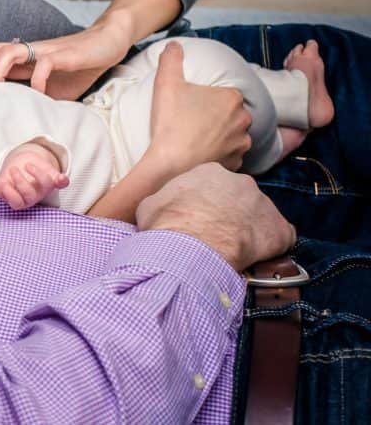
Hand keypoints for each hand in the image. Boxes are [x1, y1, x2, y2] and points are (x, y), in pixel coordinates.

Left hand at [0, 20, 133, 99]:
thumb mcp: (54, 89)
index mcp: (24, 60)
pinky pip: (44, 63)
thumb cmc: (78, 67)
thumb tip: (22, 123)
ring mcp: (44, 52)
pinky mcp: (63, 55)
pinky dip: (37, 80)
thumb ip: (37, 99)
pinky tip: (40, 94)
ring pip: (9, 51)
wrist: (107, 44)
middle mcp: (29, 52)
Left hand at [0, 143, 69, 209]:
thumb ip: (56, 176)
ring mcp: (18, 197)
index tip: (28, 164)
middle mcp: (32, 196)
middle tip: (15, 168)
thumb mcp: (47, 169)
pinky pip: (0, 194)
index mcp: (44, 188)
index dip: (39, 175)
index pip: (46, 183)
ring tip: (11, 171)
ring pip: (17, 203)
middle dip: (22, 182)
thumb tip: (63, 180)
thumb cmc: (36, 167)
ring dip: (12, 190)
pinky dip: (0, 188)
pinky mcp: (3, 193)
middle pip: (30, 195)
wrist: (21, 162)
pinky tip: (3, 181)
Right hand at [137, 163, 294, 270]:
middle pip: (238, 196)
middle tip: (215, 233)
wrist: (190, 247)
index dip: (206, 202)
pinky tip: (257, 258)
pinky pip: (280, 237)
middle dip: (229, 213)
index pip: (212, 183)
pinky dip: (271, 247)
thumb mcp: (150, 205)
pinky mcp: (279, 229)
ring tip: (233, 250)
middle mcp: (241, 181)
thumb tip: (158, 210)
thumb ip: (162, 201)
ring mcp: (263, 203)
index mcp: (209, 171)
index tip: (199, 217)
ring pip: (258, 216)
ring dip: (249, 230)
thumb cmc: (166, 223)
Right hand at [148, 41, 252, 174]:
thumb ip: (171, 59)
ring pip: (233, 134)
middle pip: (230, 113)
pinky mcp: (236, 164)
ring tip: (198, 139)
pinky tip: (204, 155)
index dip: (207, 98)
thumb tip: (174, 45)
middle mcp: (243, 120)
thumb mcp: (166, 83)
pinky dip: (220, 154)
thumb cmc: (171, 123)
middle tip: (193, 121)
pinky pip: (231, 155)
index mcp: (231, 98)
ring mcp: (241, 144)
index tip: (191, 105)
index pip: (224, 93)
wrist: (169, 163)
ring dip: (221, 135)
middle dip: (216, 116)